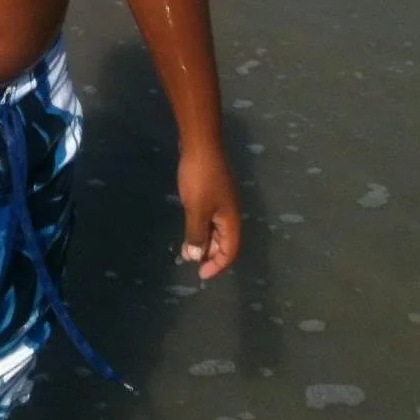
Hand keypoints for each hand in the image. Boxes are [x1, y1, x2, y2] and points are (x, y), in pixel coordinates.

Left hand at [175, 146, 240, 281]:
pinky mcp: (212, 193)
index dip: (218, 265)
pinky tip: (190, 229)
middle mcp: (230, 213)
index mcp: (231, 219)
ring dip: (204, 242)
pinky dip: (201, 228)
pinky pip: (210, 218)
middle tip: (192, 263)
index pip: (230, 250)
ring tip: (188, 250)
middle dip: (211, 255)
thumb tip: (196, 257)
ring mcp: (222, 202)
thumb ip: (196, 234)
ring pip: (217, 230)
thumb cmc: (200, 179)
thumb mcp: (196, 210)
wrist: (199, 145)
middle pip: (225, 242)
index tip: (201, 274)